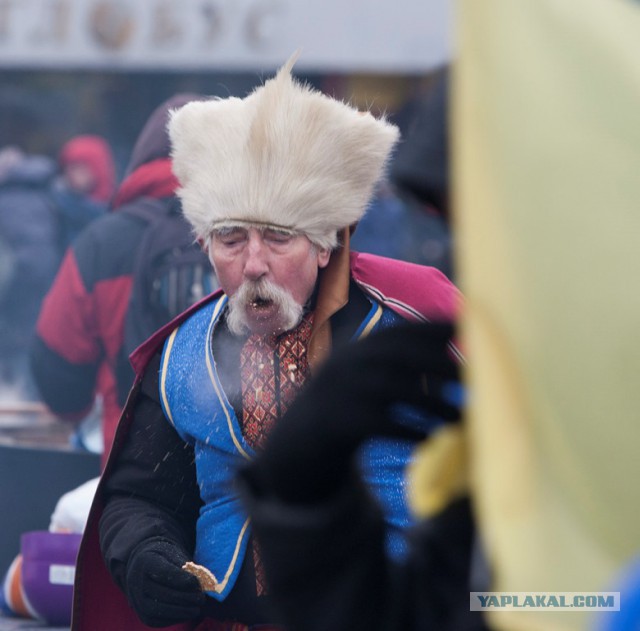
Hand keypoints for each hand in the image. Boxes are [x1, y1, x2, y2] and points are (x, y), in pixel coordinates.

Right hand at [125, 538, 204, 626]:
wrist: (147, 567)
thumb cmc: (167, 558)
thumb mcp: (175, 554)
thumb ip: (185, 567)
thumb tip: (200, 583)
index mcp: (146, 561)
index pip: (163, 572)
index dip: (181, 579)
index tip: (197, 583)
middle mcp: (135, 581)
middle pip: (159, 594)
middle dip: (183, 598)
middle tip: (200, 598)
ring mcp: (136, 599)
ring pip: (156, 610)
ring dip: (179, 611)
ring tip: (196, 609)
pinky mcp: (141, 614)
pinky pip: (156, 621)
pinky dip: (173, 619)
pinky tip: (187, 614)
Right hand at [244, 321, 461, 502]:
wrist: (300, 437)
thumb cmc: (347, 404)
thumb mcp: (363, 376)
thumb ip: (396, 362)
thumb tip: (451, 349)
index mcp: (357, 349)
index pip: (400, 332)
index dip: (433, 328)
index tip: (466, 329)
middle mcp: (348, 363)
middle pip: (398, 355)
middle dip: (437, 360)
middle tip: (472, 373)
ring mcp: (341, 391)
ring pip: (394, 390)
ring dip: (434, 403)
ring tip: (462, 416)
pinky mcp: (339, 422)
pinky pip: (382, 424)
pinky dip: (410, 430)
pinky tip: (431, 439)